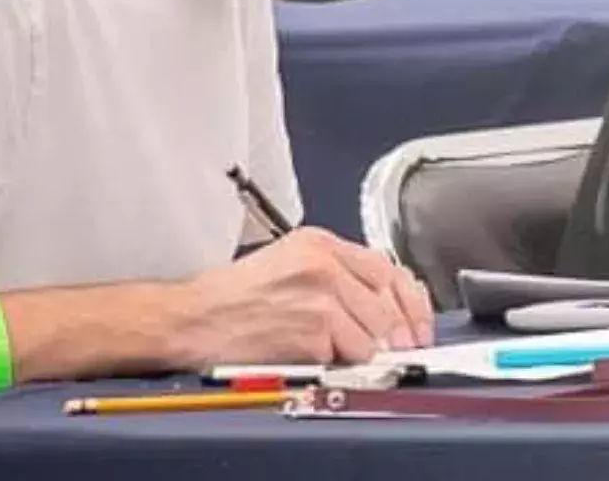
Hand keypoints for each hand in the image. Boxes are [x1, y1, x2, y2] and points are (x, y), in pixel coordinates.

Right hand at [171, 228, 433, 367]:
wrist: (192, 318)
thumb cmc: (231, 297)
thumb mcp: (288, 264)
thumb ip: (336, 275)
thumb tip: (381, 305)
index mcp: (320, 243)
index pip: (387, 269)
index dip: (410, 302)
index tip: (416, 323)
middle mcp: (324, 265)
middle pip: (387, 302)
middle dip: (398, 333)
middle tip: (399, 350)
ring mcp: (319, 297)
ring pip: (373, 332)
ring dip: (368, 352)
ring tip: (347, 355)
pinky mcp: (311, 330)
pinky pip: (348, 354)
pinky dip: (342, 364)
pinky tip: (323, 359)